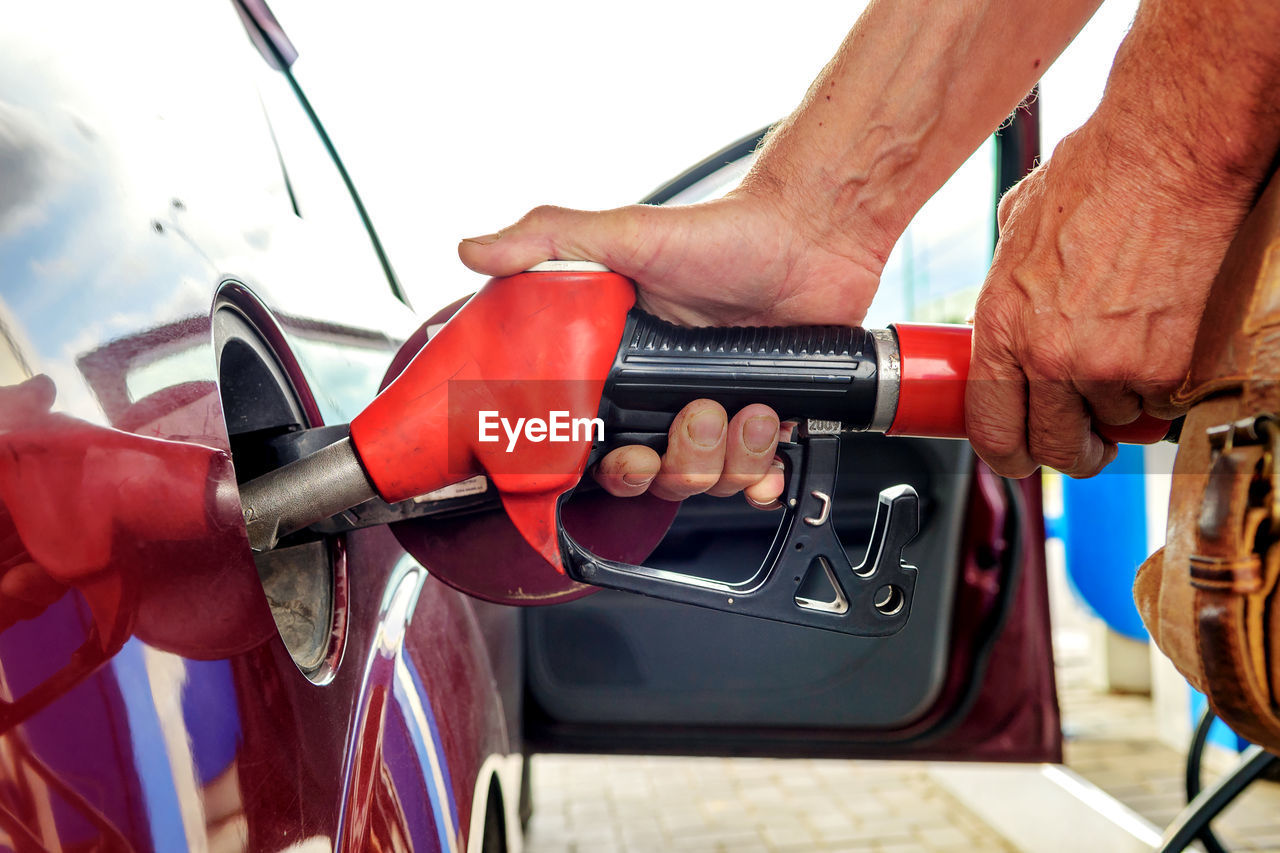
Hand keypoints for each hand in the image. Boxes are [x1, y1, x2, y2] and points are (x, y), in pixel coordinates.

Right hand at [459, 186, 887, 504]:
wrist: (811, 232)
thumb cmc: (724, 232)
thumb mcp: (625, 233)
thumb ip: (549, 240)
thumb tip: (474, 250)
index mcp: (626, 369)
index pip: (600, 444)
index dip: (610, 465)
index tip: (625, 453)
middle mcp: (669, 397)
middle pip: (656, 478)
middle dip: (678, 463)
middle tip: (700, 414)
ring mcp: (720, 412)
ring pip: (708, 482)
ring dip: (729, 457)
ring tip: (749, 407)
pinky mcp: (770, 419)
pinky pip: (758, 478)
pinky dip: (765, 474)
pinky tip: (770, 448)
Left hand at [966, 115, 1251, 477]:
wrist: (1165, 156)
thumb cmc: (1094, 180)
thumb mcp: (1015, 238)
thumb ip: (1006, 296)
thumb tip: (1001, 324)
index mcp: (1002, 329)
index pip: (991, 429)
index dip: (1008, 456)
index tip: (1022, 457)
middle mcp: (1049, 357)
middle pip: (1056, 449)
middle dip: (1074, 454)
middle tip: (1088, 441)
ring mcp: (1109, 366)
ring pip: (1117, 423)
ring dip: (1124, 403)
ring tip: (1133, 350)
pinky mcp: (1169, 365)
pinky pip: (1165, 403)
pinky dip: (1167, 385)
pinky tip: (1165, 339)